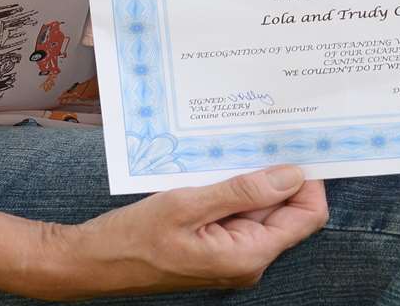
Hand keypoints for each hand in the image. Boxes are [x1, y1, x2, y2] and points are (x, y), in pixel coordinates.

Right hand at [39, 165, 327, 298]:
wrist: (91, 263)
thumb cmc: (133, 238)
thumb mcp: (188, 204)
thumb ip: (243, 191)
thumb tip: (292, 175)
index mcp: (248, 255)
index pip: (307, 215)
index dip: (309, 180)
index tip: (297, 144)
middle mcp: (247, 261)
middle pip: (287, 212)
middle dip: (278, 175)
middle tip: (263, 135)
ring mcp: (232, 257)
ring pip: (261, 211)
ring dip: (251, 181)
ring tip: (230, 150)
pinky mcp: (216, 250)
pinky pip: (238, 216)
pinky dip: (233, 192)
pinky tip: (213, 170)